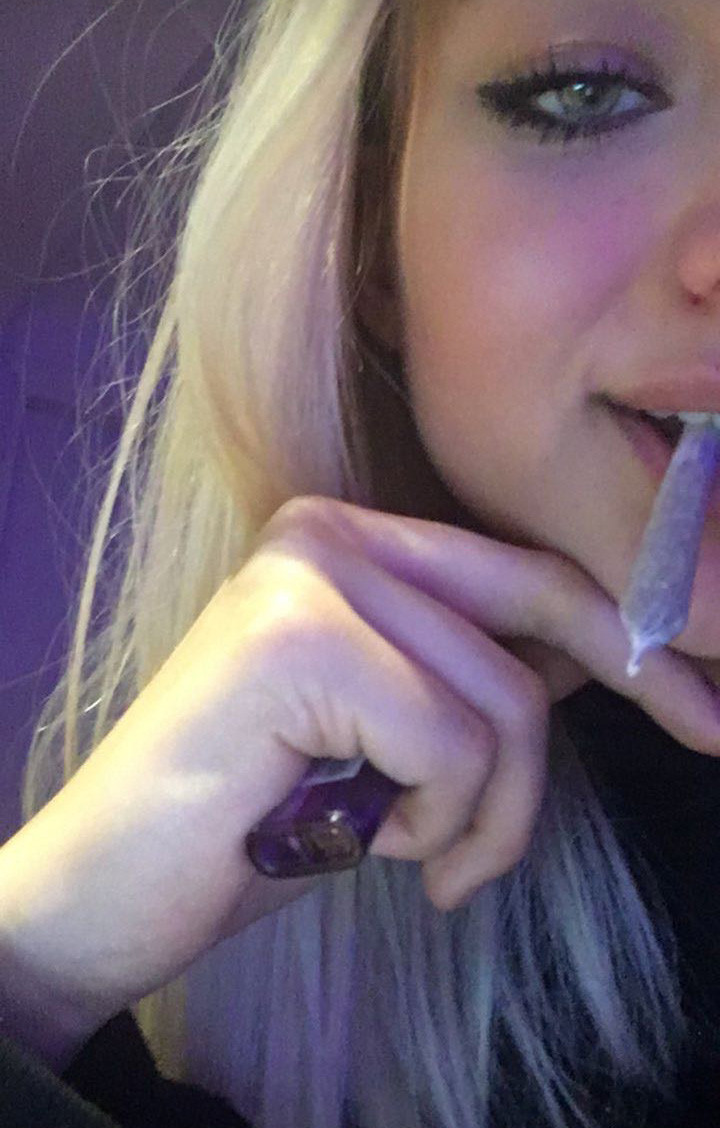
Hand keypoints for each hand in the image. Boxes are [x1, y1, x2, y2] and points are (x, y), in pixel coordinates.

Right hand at [2, 495, 718, 1066]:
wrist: (110, 888)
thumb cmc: (256, 817)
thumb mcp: (395, 735)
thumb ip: (478, 673)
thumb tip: (603, 652)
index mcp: (351, 541)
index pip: (528, 575)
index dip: (633, 642)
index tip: (702, 708)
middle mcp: (328, 533)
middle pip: (532, 629)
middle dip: (559, 753)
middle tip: (514, 842)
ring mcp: (307, 575)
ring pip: (502, 704)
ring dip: (480, 818)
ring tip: (404, 856)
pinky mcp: (294, 640)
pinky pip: (450, 743)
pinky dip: (436, 822)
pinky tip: (363, 846)